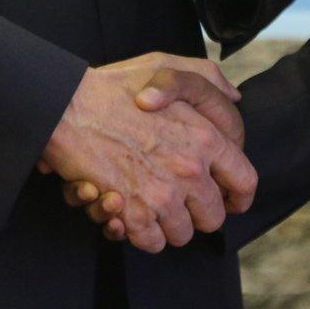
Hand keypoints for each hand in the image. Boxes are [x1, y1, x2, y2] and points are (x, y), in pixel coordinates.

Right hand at [39, 54, 255, 252]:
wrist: (65, 106)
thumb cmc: (113, 86)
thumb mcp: (166, 66)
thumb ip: (207, 77)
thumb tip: (234, 96)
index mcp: (205, 137)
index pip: (244, 181)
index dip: (238, 197)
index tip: (227, 201)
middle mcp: (190, 169)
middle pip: (213, 216)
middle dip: (197, 214)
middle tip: (179, 204)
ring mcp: (162, 194)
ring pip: (182, 234)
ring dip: (169, 225)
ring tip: (152, 206)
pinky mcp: (133, 214)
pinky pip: (152, 242)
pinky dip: (143, 235)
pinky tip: (133, 214)